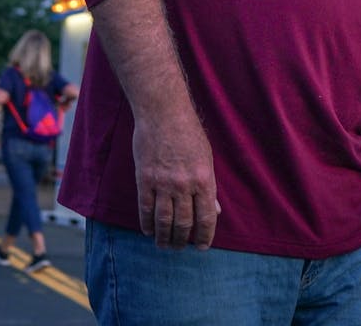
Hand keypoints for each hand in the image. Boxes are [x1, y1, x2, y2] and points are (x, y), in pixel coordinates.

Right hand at [131, 112, 218, 248]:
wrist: (163, 112)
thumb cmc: (188, 132)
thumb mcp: (206, 158)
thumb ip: (210, 187)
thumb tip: (216, 210)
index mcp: (204, 180)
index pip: (207, 218)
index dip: (205, 236)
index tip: (201, 246)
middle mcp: (184, 185)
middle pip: (184, 223)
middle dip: (183, 241)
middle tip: (180, 248)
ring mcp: (163, 183)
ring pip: (164, 220)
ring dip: (164, 237)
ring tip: (164, 245)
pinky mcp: (144, 178)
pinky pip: (145, 208)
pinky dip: (147, 223)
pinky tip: (148, 230)